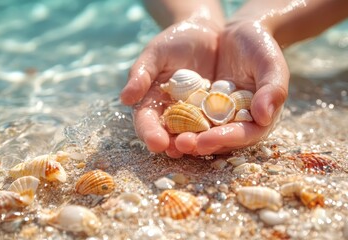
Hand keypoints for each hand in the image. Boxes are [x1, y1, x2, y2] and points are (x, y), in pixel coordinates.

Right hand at [120, 19, 221, 157]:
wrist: (205, 32)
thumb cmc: (174, 41)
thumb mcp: (156, 53)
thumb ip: (141, 74)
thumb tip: (124, 98)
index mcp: (152, 102)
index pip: (147, 121)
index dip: (150, 133)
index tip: (155, 142)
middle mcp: (172, 114)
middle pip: (169, 134)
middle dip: (172, 144)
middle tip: (177, 150)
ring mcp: (196, 115)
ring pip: (193, 133)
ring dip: (195, 144)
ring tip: (198, 148)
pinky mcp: (217, 112)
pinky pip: (217, 124)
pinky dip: (218, 131)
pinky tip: (222, 136)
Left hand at [176, 20, 289, 154]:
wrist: (241, 32)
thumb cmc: (261, 47)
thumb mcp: (271, 64)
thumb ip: (273, 90)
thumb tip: (264, 118)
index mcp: (259, 118)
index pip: (245, 134)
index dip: (226, 139)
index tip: (205, 140)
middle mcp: (237, 122)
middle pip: (220, 139)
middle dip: (200, 144)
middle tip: (180, 144)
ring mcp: (217, 115)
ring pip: (201, 131)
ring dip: (185, 138)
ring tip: (167, 142)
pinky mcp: (200, 106)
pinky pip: (187, 116)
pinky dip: (176, 122)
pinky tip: (161, 124)